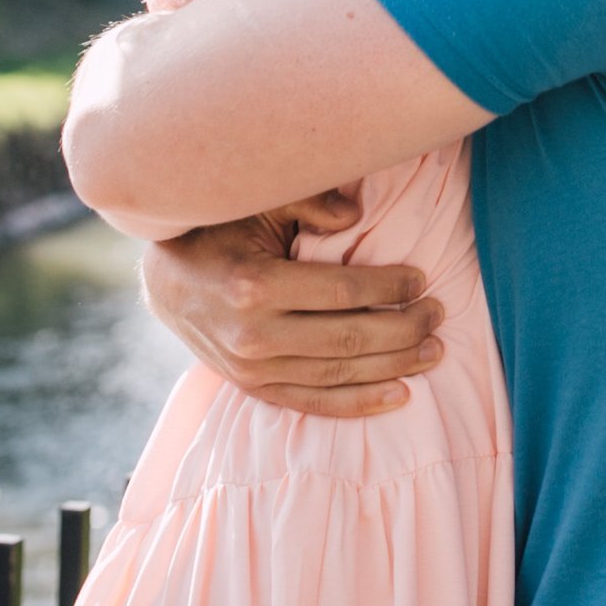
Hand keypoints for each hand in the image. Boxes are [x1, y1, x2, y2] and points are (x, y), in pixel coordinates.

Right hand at [138, 206, 446, 416]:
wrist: (167, 282)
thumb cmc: (221, 230)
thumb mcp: (259, 202)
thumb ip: (308, 201)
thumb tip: (357, 214)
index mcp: (255, 284)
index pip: (343, 292)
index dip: (390, 288)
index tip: (421, 278)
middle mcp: (253, 335)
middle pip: (349, 339)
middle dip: (404, 328)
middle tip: (438, 313)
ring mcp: (252, 370)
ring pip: (339, 375)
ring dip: (395, 365)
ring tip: (434, 350)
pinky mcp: (254, 390)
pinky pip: (315, 404)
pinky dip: (360, 403)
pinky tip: (400, 395)